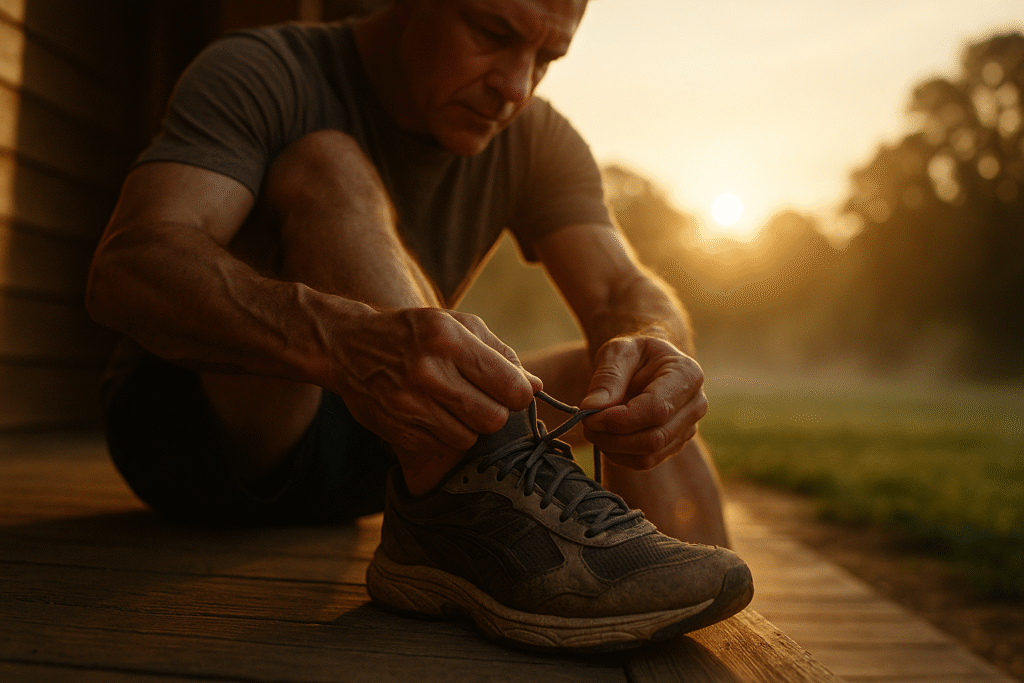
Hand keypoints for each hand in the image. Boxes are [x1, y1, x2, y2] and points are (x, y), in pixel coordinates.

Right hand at [329, 307, 541, 463]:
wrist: (348, 347)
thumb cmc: (414, 333)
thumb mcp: (456, 325)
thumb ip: (499, 353)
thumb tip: (535, 386)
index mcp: (449, 340)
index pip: (510, 387)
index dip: (519, 394)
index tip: (512, 391)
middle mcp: (429, 373)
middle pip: (494, 418)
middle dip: (496, 412)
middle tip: (482, 400)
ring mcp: (410, 405)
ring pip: (469, 437)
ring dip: (468, 425)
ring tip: (452, 404)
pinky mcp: (398, 430)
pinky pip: (441, 445)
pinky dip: (443, 434)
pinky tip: (429, 412)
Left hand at [579, 336, 706, 469]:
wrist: (646, 363)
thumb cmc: (633, 354)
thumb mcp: (617, 351)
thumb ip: (607, 377)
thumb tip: (592, 407)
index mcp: (687, 375)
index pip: (656, 409)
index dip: (620, 419)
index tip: (590, 415)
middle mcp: (695, 405)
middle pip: (654, 438)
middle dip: (612, 437)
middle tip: (586, 422)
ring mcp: (688, 428)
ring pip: (649, 456)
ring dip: (613, 448)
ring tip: (594, 427)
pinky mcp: (674, 444)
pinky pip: (645, 461)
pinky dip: (619, 455)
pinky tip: (607, 436)